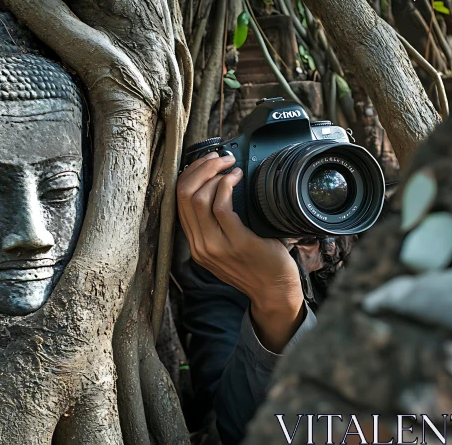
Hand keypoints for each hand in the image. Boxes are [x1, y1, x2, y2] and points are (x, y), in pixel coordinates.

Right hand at [176, 152, 304, 351]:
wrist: (273, 292)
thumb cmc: (255, 265)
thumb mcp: (226, 246)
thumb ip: (216, 225)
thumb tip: (217, 187)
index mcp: (195, 244)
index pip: (178, 201)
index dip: (190, 175)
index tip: (206, 163)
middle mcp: (200, 245)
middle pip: (184, 195)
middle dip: (200, 169)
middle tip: (219, 158)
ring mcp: (216, 246)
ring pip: (198, 198)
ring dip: (214, 174)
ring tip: (231, 167)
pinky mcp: (237, 243)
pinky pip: (221, 207)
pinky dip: (227, 186)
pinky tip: (237, 178)